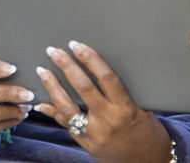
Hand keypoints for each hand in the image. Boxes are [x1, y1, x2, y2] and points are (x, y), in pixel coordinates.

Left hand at [34, 41, 171, 162]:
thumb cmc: (148, 133)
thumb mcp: (142, 109)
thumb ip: (121, 93)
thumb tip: (99, 70)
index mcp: (126, 108)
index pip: (105, 77)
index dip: (89, 58)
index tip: (76, 45)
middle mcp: (109, 121)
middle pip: (83, 87)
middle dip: (66, 66)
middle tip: (54, 51)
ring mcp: (95, 134)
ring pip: (68, 107)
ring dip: (52, 86)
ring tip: (42, 71)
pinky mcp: (87, 144)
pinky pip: (66, 125)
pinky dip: (52, 112)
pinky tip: (41, 102)